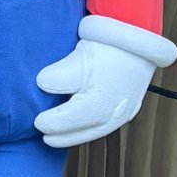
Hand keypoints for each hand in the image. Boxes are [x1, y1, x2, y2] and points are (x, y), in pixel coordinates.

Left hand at [34, 15, 176, 148]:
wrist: (140, 38)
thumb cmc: (108, 49)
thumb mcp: (77, 62)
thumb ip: (56, 79)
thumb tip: (43, 85)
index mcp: (97, 108)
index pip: (67, 121)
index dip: (50, 123)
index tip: (36, 122)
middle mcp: (113, 116)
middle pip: (83, 132)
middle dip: (63, 137)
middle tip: (45, 138)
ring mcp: (125, 112)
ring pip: (98, 131)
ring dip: (79, 134)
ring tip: (62, 134)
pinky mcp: (132, 106)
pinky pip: (109, 123)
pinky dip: (93, 127)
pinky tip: (85, 123)